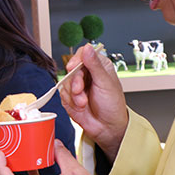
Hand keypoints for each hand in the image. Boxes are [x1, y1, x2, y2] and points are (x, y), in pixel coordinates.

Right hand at [59, 43, 128, 161]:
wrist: (106, 128)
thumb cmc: (112, 106)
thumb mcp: (106, 83)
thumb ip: (95, 65)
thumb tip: (88, 47)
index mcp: (99, 66)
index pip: (83, 54)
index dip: (77, 59)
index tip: (74, 67)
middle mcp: (87, 74)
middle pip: (71, 68)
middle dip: (75, 82)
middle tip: (81, 91)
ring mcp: (77, 85)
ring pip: (65, 82)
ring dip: (74, 95)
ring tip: (84, 103)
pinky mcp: (70, 96)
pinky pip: (62, 94)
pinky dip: (70, 101)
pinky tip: (80, 106)